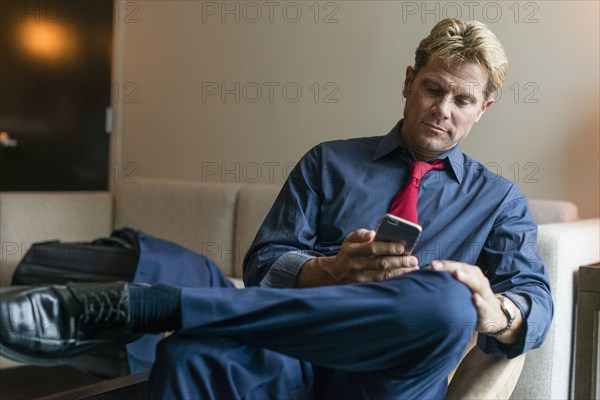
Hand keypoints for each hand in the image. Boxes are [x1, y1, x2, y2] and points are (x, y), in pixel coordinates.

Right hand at [296, 229, 418, 286]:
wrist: (335, 272)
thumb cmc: (348, 252)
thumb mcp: (350, 239)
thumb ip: (361, 234)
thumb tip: (373, 234)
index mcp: (353, 250)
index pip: (371, 248)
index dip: (387, 247)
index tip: (401, 247)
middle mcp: (356, 264)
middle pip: (380, 264)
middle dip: (398, 262)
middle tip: (413, 259)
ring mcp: (360, 277)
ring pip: (382, 276)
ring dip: (400, 272)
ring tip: (413, 268)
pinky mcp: (365, 286)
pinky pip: (382, 283)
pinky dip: (395, 280)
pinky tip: (406, 276)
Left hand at [428, 260, 522, 343]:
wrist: (496, 316)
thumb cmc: (472, 299)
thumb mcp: (462, 288)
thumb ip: (448, 281)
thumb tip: (426, 273)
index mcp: (471, 275)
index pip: (456, 266)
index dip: (444, 265)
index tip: (430, 265)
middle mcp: (479, 281)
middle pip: (465, 271)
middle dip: (451, 268)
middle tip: (437, 266)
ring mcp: (485, 295)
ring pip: (477, 284)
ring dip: (467, 279)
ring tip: (457, 274)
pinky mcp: (489, 310)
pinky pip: (485, 305)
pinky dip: (480, 302)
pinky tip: (474, 298)